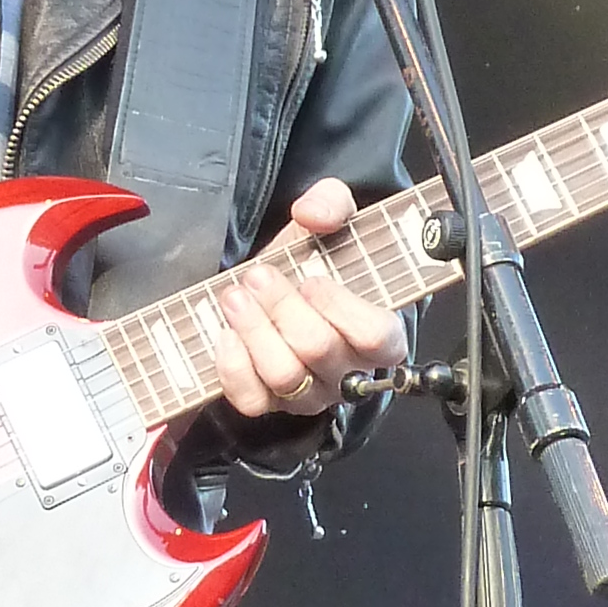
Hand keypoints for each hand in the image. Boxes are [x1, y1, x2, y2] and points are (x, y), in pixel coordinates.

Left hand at [211, 177, 398, 425]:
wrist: (282, 285)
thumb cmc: (317, 261)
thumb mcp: (333, 221)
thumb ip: (333, 203)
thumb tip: (314, 213)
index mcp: (382, 334)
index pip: (376, 337)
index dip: (341, 309)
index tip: (311, 280)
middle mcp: (350, 371)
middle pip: (319, 350)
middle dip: (282, 308)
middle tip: (258, 276)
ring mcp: (310, 393)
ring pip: (285, 377)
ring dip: (254, 331)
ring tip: (235, 296)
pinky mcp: (270, 403)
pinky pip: (252, 399)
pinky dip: (234, 367)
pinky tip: (225, 333)